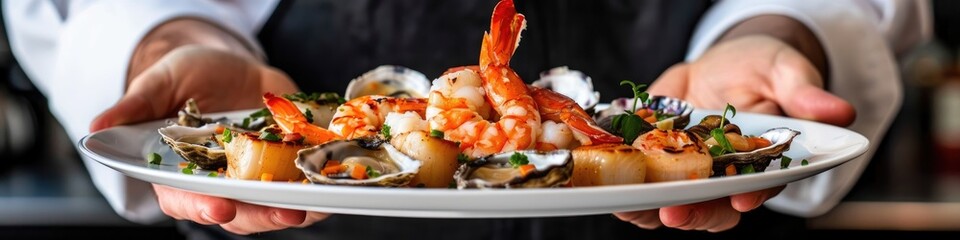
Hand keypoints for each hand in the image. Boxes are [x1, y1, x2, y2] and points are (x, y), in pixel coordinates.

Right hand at [89, 45, 328, 234]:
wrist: (226, 65)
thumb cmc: (185, 77)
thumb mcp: (158, 83)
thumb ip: (134, 106)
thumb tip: (95, 126)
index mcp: (180, 172)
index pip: (186, 199)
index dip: (201, 207)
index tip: (219, 208)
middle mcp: (220, 181)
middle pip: (239, 211)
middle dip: (263, 214)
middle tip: (287, 211)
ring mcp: (255, 175)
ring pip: (273, 204)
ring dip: (297, 208)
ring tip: (317, 205)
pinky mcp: (284, 161)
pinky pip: (301, 183)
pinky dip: (318, 188)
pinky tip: (334, 187)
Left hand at [614, 35, 854, 231]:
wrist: (720, 64)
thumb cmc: (760, 68)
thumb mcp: (784, 70)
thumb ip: (804, 93)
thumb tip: (842, 112)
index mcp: (761, 161)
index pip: (760, 186)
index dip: (752, 193)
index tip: (741, 195)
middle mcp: (724, 176)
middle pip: (713, 208)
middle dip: (694, 213)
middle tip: (675, 211)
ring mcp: (688, 172)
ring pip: (672, 204)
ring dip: (651, 210)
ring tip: (632, 206)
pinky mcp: (655, 160)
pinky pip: (640, 184)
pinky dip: (623, 190)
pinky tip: (607, 188)